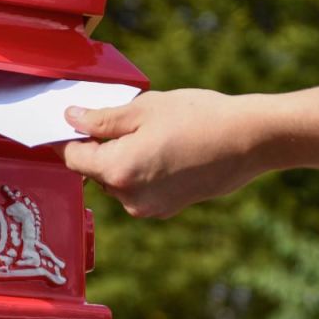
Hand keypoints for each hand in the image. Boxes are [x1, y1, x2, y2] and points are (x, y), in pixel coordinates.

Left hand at [55, 89, 270, 218]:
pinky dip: (140, 170)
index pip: (72, 157)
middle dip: (98, 146)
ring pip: (116, 180)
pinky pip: (138, 188)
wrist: (250, 141)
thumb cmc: (198, 118)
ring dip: (120, 158)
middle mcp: (129, 197)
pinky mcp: (167, 208)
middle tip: (119, 119)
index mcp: (117, 170)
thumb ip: (101, 119)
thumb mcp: (142, 109)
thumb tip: (71, 119)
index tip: (73, 120)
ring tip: (148, 132)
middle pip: (93, 170)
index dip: (69, 136)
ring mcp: (149, 207)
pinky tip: (163, 148)